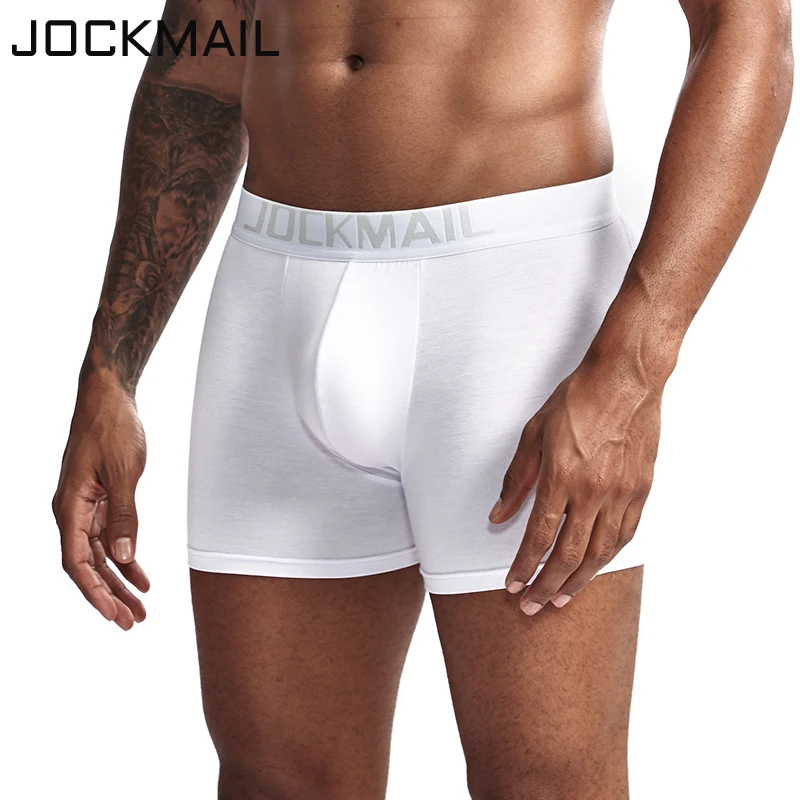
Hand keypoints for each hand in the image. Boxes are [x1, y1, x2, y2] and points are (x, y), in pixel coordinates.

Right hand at [52, 378, 149, 629]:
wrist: (109, 398)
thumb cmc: (112, 428)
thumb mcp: (123, 472)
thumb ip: (123, 515)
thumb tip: (122, 555)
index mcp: (69, 507)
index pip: (76, 562)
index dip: (94, 592)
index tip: (113, 615)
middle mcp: (73, 512)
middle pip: (89, 565)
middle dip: (109, 596)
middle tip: (131, 623)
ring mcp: (86, 507)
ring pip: (101, 555)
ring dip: (119, 582)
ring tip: (140, 608)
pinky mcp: (101, 500)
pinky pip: (111, 537)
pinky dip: (126, 557)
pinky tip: (141, 576)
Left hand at [489, 358, 660, 614]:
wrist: (626, 379)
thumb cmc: (577, 400)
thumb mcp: (533, 434)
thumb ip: (516, 480)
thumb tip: (499, 515)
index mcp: (561, 476)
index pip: (538, 536)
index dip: (524, 566)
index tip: (513, 584)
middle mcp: (593, 491)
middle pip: (569, 554)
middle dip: (547, 585)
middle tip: (533, 605)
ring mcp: (622, 492)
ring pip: (601, 552)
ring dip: (579, 580)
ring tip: (561, 597)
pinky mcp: (642, 489)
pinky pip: (625, 534)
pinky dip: (609, 557)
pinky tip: (596, 568)